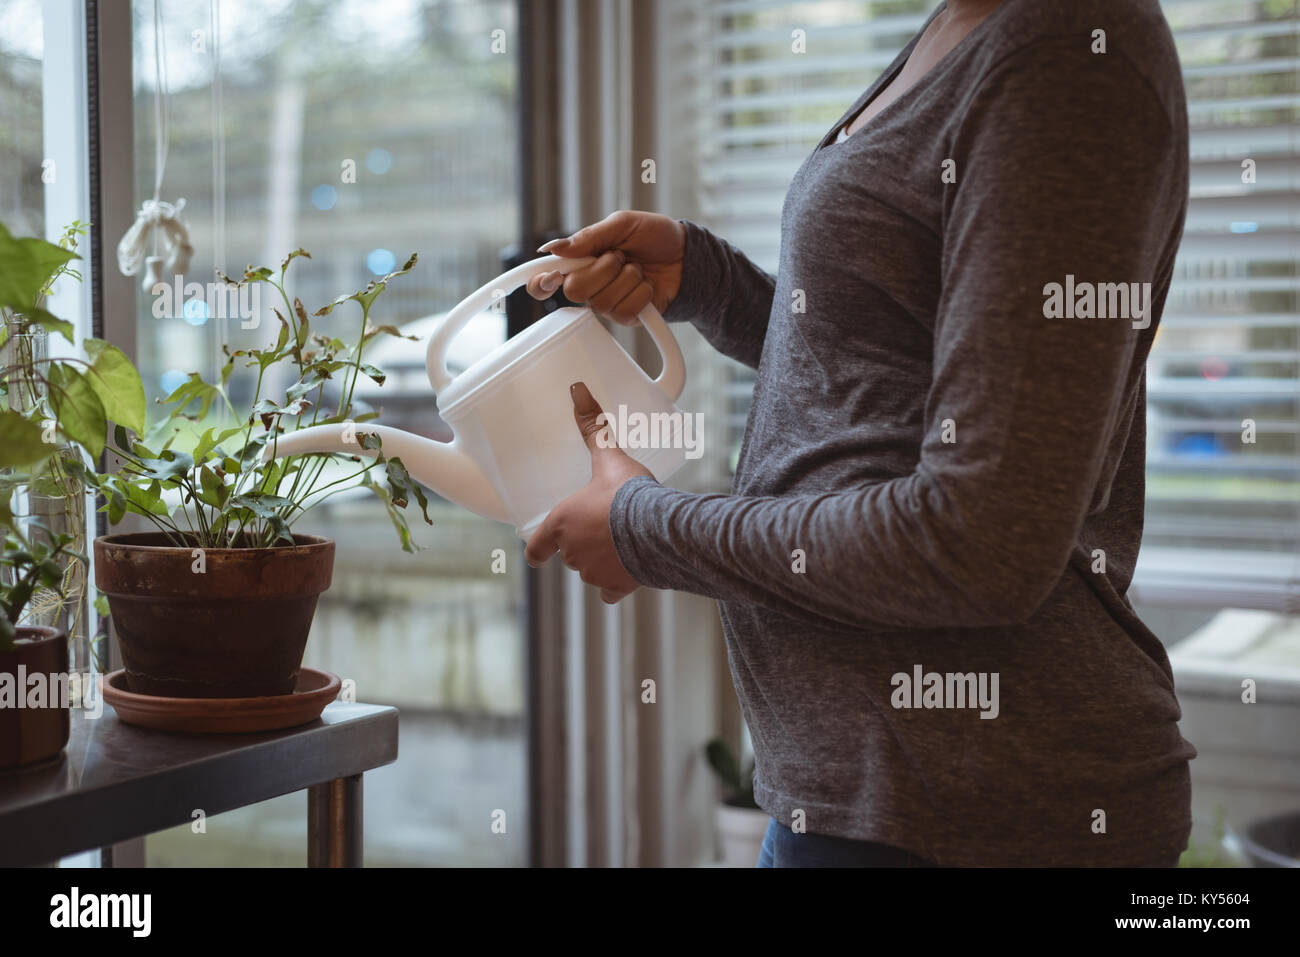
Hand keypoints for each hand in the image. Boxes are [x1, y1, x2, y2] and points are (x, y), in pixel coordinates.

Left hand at [524, 382, 653, 602]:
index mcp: (562, 524)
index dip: (537, 549)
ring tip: (619, 544)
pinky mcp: (617, 587)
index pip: (536, 547)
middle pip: (569, 554)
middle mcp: (572, 553)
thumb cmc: (628, 493)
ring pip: (590, 572)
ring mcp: (594, 573)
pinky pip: (609, 593)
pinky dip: (615, 586)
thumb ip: (592, 427)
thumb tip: (577, 389)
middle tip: (601, 528)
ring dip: (599, 562)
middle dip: (582, 544)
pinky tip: (626, 574)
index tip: (537, 551)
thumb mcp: (609, 457)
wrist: (660, 528)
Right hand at [526, 210, 685, 324]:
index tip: (550, 277)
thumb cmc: (655, 237)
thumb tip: (555, 247)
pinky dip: (642, 293)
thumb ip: (590, 236)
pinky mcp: (628, 317)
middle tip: (620, 256)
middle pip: (575, 291)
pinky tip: (647, 285)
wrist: (686, 255)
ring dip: (627, 278)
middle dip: (602, 269)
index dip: (540, 283)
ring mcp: (608, 303)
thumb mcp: (623, 224)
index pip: (547, 279)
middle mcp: (591, 285)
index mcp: (582, 261)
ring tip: (638, 268)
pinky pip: (625, 311)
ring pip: (602, 302)